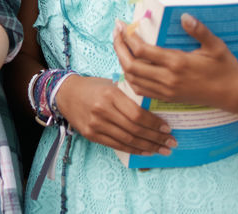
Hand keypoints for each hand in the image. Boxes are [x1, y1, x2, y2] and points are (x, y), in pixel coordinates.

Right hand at [53, 73, 175, 154]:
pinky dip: (133, 149)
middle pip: (134, 128)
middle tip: (171, 142)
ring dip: (148, 146)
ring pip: (127, 139)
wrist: (66, 94)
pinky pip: (117, 145)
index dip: (154, 123)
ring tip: (162, 150)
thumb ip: (129, 96)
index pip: (137, 114)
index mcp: (110, 95)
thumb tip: (155, 109)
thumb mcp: (111, 85)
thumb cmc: (93, 87)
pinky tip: (146, 151)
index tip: (168, 128)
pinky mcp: (92, 135)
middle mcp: (102, 110)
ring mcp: (96, 124)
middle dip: (156, 138)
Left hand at [113, 14, 237, 109]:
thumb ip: (199, 30)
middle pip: (131, 65)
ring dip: (122, 62)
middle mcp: (168, 78)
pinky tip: (130, 66)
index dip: (128, 37)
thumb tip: (184, 16)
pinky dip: (130, 78)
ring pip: (133, 79)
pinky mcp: (168, 98)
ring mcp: (166, 91)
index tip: (122, 25)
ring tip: (120, 46)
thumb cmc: (225, 67)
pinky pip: (141, 91)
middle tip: (115, 32)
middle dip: (118, 48)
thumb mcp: (215, 46)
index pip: (142, 50)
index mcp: (177, 63)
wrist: (233, 94)